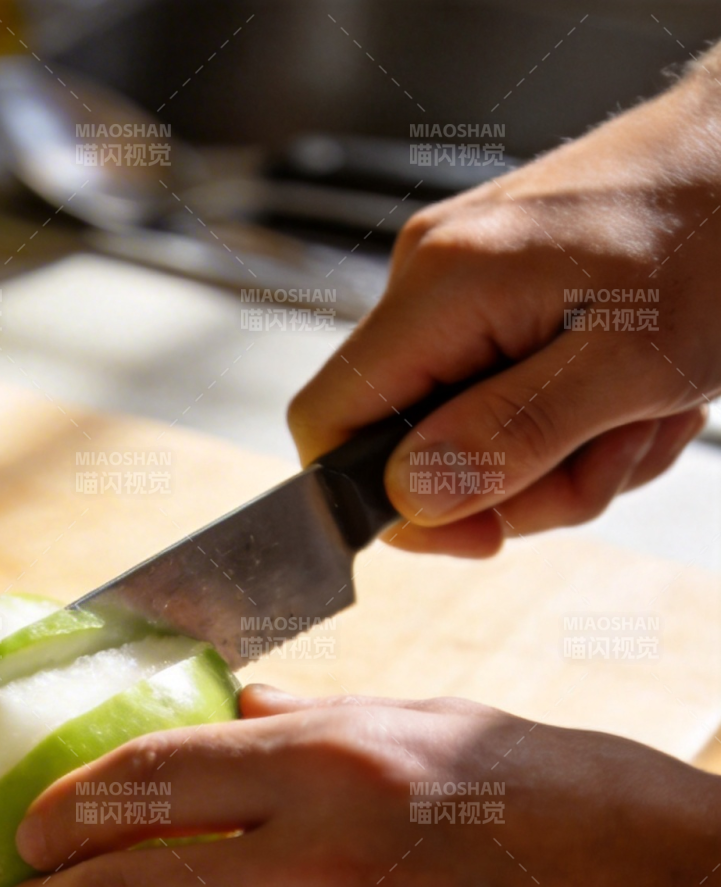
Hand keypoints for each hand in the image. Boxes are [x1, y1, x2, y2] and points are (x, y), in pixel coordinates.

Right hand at [288, 46, 720, 555]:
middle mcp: (429, 279)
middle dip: (513, 484)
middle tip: (609, 457)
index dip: (379, 503)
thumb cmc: (719, 234)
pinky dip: (569, 421)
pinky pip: (501, 398)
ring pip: (463, 434)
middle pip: (406, 446)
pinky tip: (633, 393)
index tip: (476, 531)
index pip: (325, 425)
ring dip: (561, 458)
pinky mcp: (495, 294)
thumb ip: (512, 433)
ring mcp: (460, 286)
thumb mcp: (632, 365)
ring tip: (642, 416)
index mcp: (439, 289)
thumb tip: (409, 497)